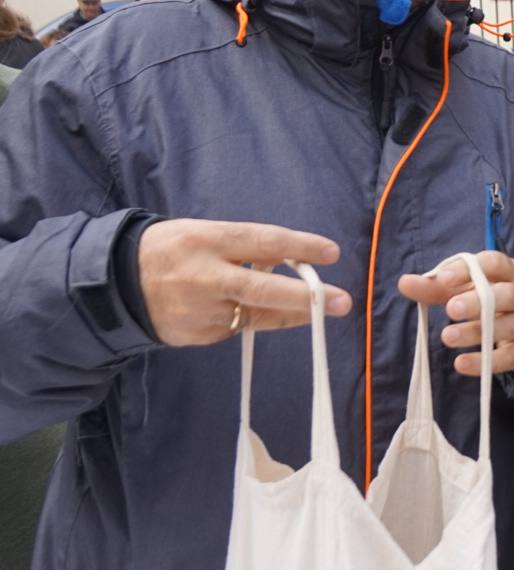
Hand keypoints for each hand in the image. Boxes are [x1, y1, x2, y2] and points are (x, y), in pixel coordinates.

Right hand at [138, 219, 350, 345]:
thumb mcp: (201, 234)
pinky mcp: (199, 335)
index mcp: (207, 240)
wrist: (115, 286)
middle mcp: (205, 276)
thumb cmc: (170, 251)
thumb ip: (243, 247)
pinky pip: (237, 327)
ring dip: (290, 313)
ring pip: (257, 315)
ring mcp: (201, 310)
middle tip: (342, 301)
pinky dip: (250, 318)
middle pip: (263, 289)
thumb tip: (289, 259)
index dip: (300, 247)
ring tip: (319, 311)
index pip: (263, 241)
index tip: (331, 253)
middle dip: (307, 297)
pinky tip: (245, 309)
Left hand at [397, 251, 513, 375]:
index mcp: (509, 272)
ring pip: (508, 325)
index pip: (494, 263)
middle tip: (450, 309)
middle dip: (477, 302)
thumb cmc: (493, 300)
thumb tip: (404, 282)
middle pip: (506, 295)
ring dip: (476, 332)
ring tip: (447, 337)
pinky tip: (461, 364)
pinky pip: (508, 357)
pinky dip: (484, 362)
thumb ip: (438, 286)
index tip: (444, 278)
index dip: (469, 270)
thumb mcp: (468, 289)